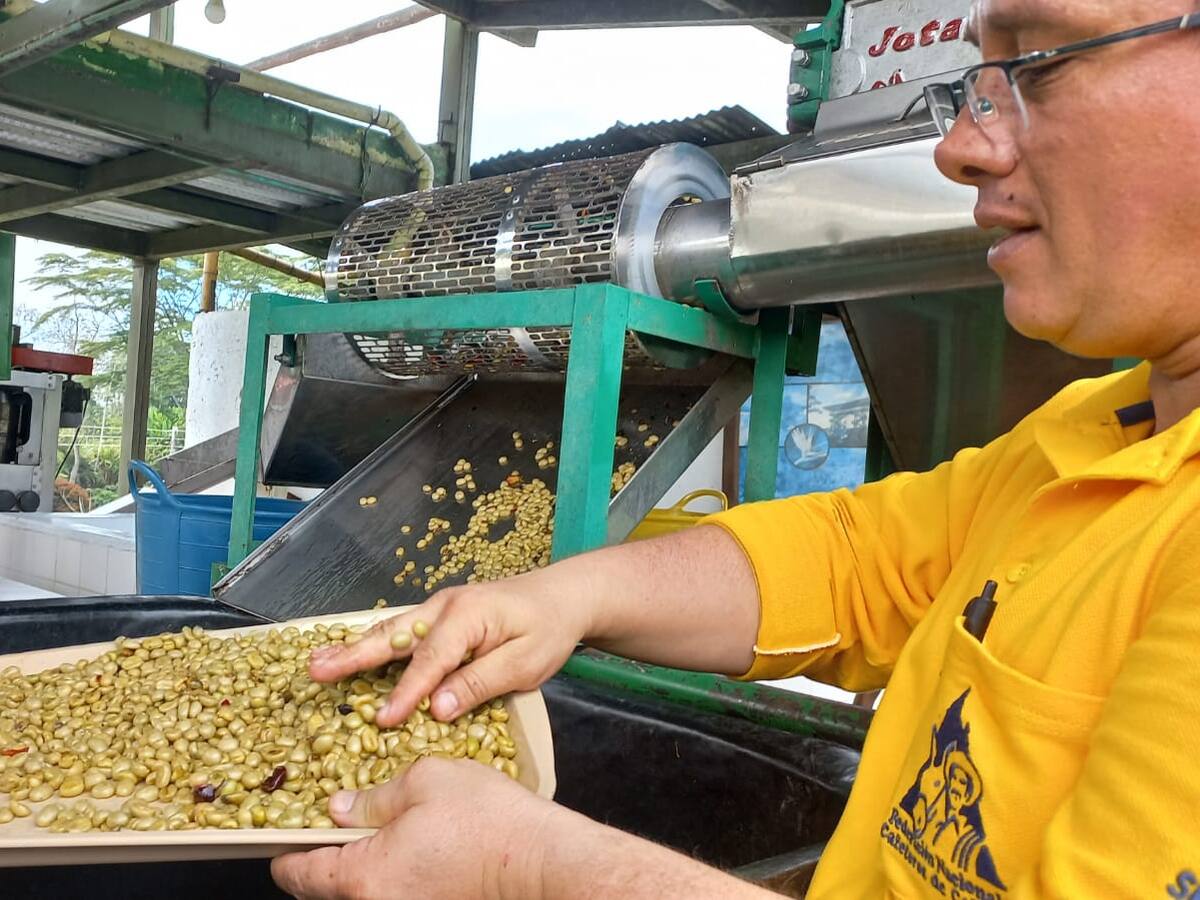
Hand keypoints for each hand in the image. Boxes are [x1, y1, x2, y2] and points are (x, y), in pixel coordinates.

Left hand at [271, 757, 559, 899]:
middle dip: (328, 860)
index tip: (285, 835)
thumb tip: (341, 808)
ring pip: (364, 893)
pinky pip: (395, 896)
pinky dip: (393, 878)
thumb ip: (374, 796)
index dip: (287, 851)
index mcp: (363, 877)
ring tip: (383, 835)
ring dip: (364, 869)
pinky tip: (414, 851)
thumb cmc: (486, 819)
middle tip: (340, 825)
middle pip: (328, 891)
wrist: (541, 862)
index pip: (298, 874)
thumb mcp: (425, 782)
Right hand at [308, 568, 592, 727]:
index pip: (430, 661)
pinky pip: (402, 630)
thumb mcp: (525, 663)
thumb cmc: (548, 629)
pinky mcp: (440, 615)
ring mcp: (440, 607)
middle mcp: (445, 606)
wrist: (563, 595)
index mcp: (468, 616)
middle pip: (394, 635)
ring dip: (354, 647)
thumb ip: (480, 684)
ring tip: (317, 662)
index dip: (407, 693)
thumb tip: (439, 709)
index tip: (383, 720)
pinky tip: (351, 653)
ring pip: (391, 630)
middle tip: (316, 670)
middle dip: (353, 655)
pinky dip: (374, 642)